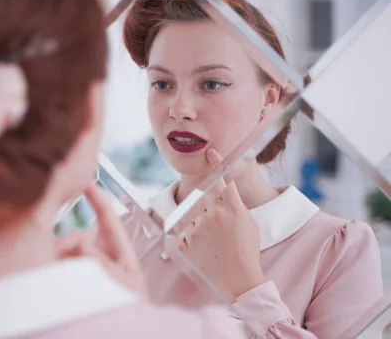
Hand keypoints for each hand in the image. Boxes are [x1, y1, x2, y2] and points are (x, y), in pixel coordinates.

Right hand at [54, 184, 148, 300]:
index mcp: (119, 253)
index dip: (99, 200)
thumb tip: (82, 246)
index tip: (86, 182)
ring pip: (63, 253)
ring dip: (59, 260)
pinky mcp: (66, 281)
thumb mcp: (125, 285)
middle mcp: (98, 258)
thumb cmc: (128, 311)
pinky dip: (51, 270)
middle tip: (60, 260)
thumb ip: (105, 264)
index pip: (108, 221)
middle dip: (69, 245)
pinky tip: (48, 278)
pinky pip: (55, 267)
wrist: (119, 332)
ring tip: (58, 278)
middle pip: (77, 237)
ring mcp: (81, 270)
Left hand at [180, 148, 265, 303]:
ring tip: (214, 245)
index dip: (216, 164)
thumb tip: (224, 192)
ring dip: (200, 227)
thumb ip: (234, 204)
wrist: (241, 279)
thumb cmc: (247, 250)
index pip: (221, 179)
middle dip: (208, 209)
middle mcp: (214, 213)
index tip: (210, 152)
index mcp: (232, 207)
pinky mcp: (186, 242)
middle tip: (218, 228)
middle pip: (203, 198)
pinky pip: (182, 234)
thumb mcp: (249, 222)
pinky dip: (189, 241)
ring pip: (192, 217)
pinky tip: (204, 251)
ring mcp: (198, 227)